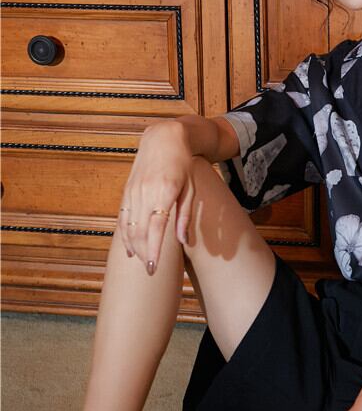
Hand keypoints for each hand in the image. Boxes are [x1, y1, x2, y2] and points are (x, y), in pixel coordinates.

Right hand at [118, 121, 197, 273]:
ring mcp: (133, 192)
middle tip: (150, 271)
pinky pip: (123, 218)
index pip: (155, 227)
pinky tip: (129, 249)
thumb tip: (181, 240)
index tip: (152, 267)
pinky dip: (124, 235)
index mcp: (164, 191)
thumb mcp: (190, 187)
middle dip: (143, 253)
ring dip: (134, 247)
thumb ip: (184, 215)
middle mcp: (145, 192)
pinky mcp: (127, 191)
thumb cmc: (182, 164)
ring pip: (129, 226)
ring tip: (141, 262)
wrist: (163, 138)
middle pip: (139, 231)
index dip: (152, 249)